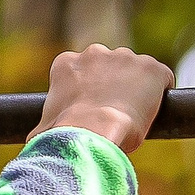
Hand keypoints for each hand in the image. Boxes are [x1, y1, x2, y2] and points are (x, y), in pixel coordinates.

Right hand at [34, 45, 175, 153]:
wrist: (92, 131)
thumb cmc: (66, 134)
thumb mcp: (45, 129)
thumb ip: (43, 129)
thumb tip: (33, 142)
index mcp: (66, 63)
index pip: (82, 72)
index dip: (90, 92)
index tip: (93, 111)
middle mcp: (95, 52)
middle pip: (110, 68)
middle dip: (114, 86)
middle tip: (114, 116)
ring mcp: (125, 57)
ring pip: (136, 72)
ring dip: (137, 90)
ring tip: (134, 117)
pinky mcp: (152, 68)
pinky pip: (162, 78)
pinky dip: (161, 93)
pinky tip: (156, 111)